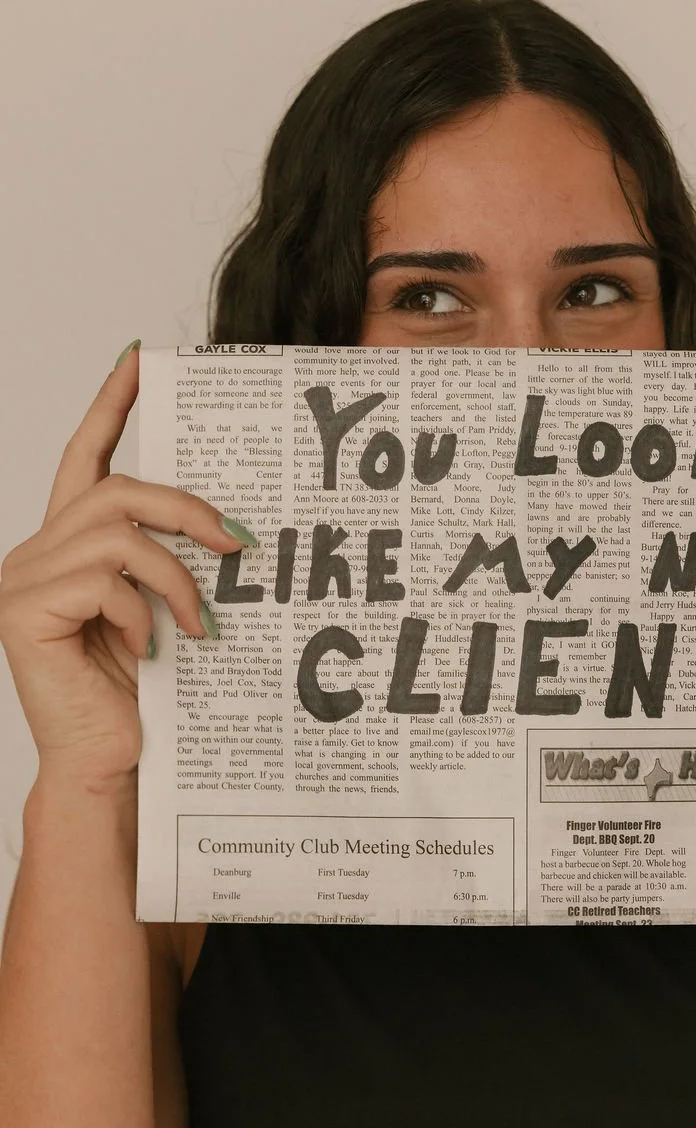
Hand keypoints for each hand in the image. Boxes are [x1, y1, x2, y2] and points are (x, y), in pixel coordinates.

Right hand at [0, 344, 249, 789]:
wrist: (109, 766)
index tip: (140, 360)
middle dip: (185, 508)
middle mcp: (38, 554)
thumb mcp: (161, 613)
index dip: (110, 406)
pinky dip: (139, 613)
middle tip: (239, 542)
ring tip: (199, 623)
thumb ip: (168, 562)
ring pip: (117, 533)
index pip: (86, 458)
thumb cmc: (138, 698)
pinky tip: (149, 650)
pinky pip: (103, 581)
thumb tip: (227, 521)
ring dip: (175, 576)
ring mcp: (23, 581)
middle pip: (114, 490)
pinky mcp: (23, 612)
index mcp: (69, 548)